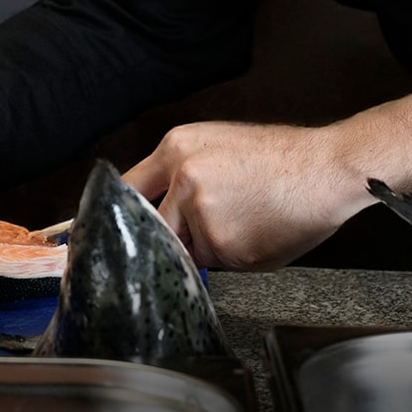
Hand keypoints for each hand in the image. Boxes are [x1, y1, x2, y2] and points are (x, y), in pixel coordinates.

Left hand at [121, 96, 411, 270]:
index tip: (83, 238)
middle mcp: (183, 178)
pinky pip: (220, 265)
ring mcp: (202, 213)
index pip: (127, 189)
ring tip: (250, 219)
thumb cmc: (283, 159)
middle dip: (178, 236)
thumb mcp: (222, 146)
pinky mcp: (225, 245)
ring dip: (212, 247)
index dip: (110, 217)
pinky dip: (239, 258)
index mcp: (178, 148)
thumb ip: (183, 174)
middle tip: (214, 228)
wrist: (328, 168)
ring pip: (189, 249)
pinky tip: (263, 231)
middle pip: (155, 228)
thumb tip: (157, 210)